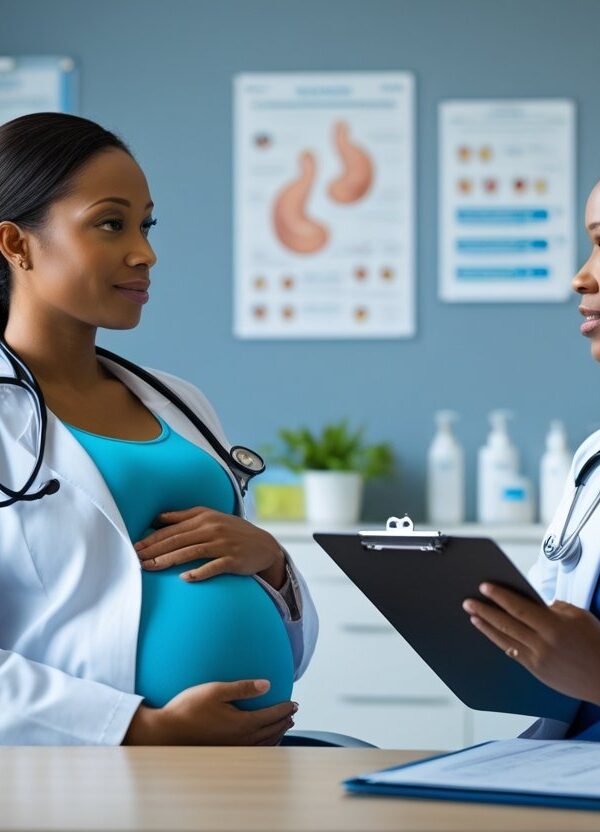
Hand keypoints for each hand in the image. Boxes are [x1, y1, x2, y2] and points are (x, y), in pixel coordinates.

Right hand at [122, 679, 297, 745]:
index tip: (294, 702)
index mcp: (242, 724)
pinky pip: (253, 750)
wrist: (166, 732)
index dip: (284, 708)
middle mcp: (241, 740)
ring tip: (284, 726)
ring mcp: (233, 748)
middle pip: (270, 731)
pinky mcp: (225, 751)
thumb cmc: (188, 708)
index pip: (270, 716)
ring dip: (276, 734)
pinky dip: (265, 744)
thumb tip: (267, 684)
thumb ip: (243, 688)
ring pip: (263, 743)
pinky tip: (262, 740)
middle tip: (293, 712)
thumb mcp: (215, 690)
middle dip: (284, 721)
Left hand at [134, 507, 285, 588]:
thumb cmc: (233, 531)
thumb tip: (158, 518)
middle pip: (178, 539)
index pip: (172, 528)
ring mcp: (224, 544)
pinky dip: (199, 572)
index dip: (152, 538)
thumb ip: (185, 517)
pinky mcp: (233, 560)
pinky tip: (185, 578)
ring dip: (169, 560)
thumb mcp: (211, 517)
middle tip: (136, 559)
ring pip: (191, 552)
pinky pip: (214, 567)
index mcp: (204, 517)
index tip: (135, 547)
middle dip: (155, 549)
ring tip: (152, 568)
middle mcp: (213, 529)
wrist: (265, 545)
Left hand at [463, 583, 599, 705]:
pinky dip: (500, 641)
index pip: (519, 608)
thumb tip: (537, 604)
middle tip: (468, 601)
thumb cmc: (597, 644)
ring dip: (486, 627)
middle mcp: (542, 644)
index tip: (484, 587)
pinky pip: (513, 653)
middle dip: (485, 611)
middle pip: (506, 624)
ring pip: (505, 640)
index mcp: (554, 627)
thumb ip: (556, 608)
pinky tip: (491, 633)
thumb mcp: (580, 616)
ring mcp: (537, 660)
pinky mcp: (536, 671)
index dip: (499, 596)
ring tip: (473, 616)